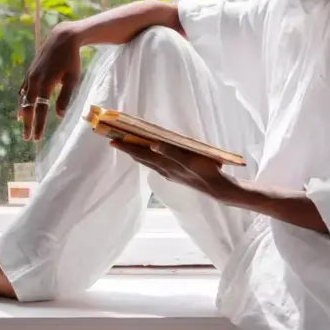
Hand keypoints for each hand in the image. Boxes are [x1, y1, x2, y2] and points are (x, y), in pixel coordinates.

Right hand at [18, 22, 81, 140]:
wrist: (61, 38)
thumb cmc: (71, 60)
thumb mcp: (72, 79)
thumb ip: (65, 98)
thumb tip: (59, 116)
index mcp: (45, 84)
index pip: (40, 110)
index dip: (38, 125)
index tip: (37, 138)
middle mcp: (34, 81)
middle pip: (28, 107)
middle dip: (28, 124)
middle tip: (27, 138)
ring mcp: (30, 76)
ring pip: (23, 99)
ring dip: (23, 113)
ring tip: (22, 125)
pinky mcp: (30, 72)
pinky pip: (22, 89)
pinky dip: (21, 100)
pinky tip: (22, 107)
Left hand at [111, 140, 230, 200]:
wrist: (216, 188)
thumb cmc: (205, 171)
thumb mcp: (189, 160)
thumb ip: (171, 152)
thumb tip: (153, 145)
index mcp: (165, 164)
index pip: (141, 154)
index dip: (127, 147)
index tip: (112, 140)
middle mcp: (164, 170)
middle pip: (141, 158)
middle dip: (128, 149)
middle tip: (116, 141)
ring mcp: (169, 173)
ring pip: (148, 162)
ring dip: (138, 154)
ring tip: (129, 147)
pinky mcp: (175, 175)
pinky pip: (157, 165)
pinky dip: (149, 158)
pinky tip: (152, 157)